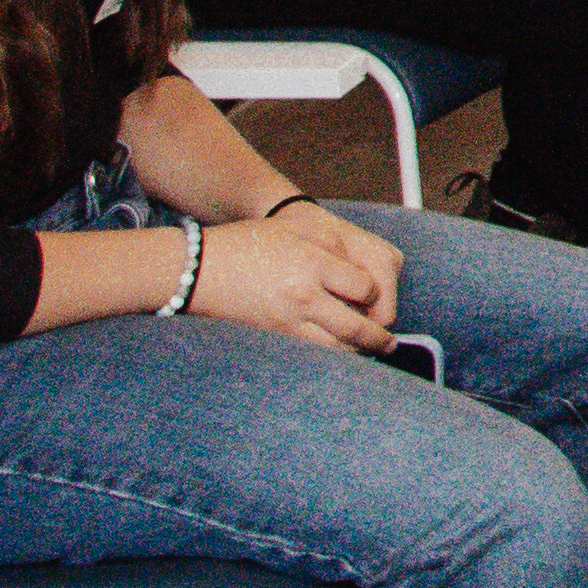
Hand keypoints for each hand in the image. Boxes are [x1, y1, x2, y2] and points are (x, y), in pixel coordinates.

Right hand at [194, 204, 402, 351]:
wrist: (196, 270)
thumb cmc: (247, 243)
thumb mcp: (297, 230)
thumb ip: (335, 247)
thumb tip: (364, 274)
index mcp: (314, 266)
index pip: (366, 289)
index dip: (376, 293)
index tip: (374, 295)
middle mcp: (303, 298)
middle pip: (356, 329)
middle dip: (379, 339)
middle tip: (390, 344)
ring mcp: (286, 323)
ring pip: (334, 349)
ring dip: (356, 353)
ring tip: (370, 353)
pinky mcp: (271, 337)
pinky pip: (309, 355)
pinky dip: (328, 357)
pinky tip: (336, 355)